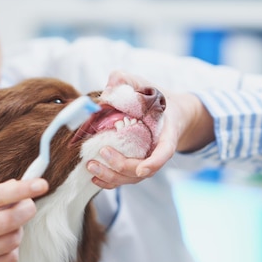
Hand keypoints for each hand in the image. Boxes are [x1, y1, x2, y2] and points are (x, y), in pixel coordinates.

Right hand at [0, 178, 48, 261]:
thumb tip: (19, 186)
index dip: (22, 189)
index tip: (42, 184)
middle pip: (10, 220)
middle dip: (27, 209)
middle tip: (29, 205)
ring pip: (14, 239)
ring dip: (18, 229)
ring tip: (7, 226)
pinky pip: (11, 257)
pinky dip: (12, 248)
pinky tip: (0, 243)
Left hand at [87, 71, 214, 189]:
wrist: (169, 112)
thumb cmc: (154, 97)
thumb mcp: (142, 83)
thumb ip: (125, 80)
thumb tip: (105, 93)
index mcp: (166, 132)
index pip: (165, 152)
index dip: (155, 162)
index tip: (142, 169)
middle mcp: (158, 151)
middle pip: (143, 169)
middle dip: (122, 165)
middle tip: (102, 152)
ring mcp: (147, 161)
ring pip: (132, 178)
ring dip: (112, 176)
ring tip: (91, 166)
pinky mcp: (136, 165)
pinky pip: (125, 179)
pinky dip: (110, 181)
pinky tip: (95, 178)